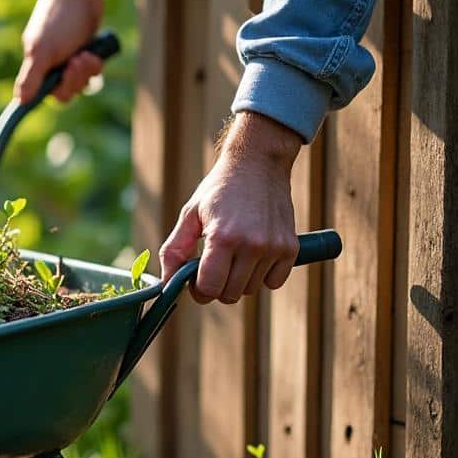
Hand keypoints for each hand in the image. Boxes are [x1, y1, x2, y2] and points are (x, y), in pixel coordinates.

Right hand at [15, 0, 108, 103]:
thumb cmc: (58, 19)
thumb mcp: (42, 51)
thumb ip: (31, 77)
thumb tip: (18, 101)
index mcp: (37, 66)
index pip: (44, 95)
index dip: (58, 89)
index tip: (64, 75)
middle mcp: (51, 65)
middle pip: (67, 90)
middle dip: (76, 77)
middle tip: (77, 59)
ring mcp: (67, 58)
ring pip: (81, 81)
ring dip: (87, 70)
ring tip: (86, 52)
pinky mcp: (83, 51)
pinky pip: (91, 70)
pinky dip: (95, 63)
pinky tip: (94, 50)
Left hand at [159, 112, 301, 303]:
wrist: (258, 163)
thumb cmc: (219, 189)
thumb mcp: (190, 214)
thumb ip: (174, 250)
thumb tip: (166, 283)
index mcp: (222, 237)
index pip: (210, 288)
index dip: (199, 290)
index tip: (197, 279)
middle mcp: (251, 245)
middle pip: (230, 294)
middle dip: (217, 286)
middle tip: (214, 265)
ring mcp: (273, 247)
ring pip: (251, 289)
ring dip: (239, 280)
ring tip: (234, 254)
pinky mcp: (290, 248)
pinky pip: (274, 282)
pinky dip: (263, 276)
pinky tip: (253, 256)